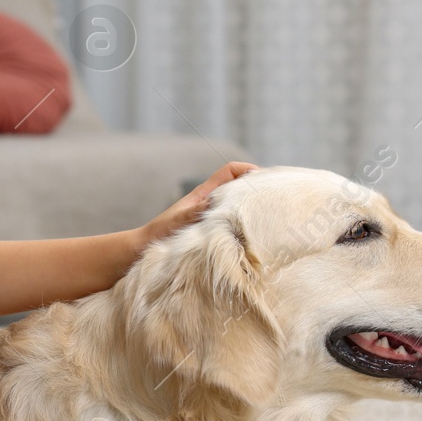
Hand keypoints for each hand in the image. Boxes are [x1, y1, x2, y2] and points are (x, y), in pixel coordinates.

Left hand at [139, 161, 258, 246]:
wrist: (143, 251)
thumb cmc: (160, 234)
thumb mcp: (181, 219)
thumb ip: (199, 210)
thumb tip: (221, 204)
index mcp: (205, 193)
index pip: (231, 171)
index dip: (249, 169)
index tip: (266, 179)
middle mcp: (210, 203)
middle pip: (239, 186)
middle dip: (257, 187)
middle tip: (277, 198)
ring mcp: (212, 217)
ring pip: (238, 206)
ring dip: (252, 207)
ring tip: (270, 216)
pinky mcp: (212, 233)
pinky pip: (234, 225)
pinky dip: (245, 226)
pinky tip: (255, 237)